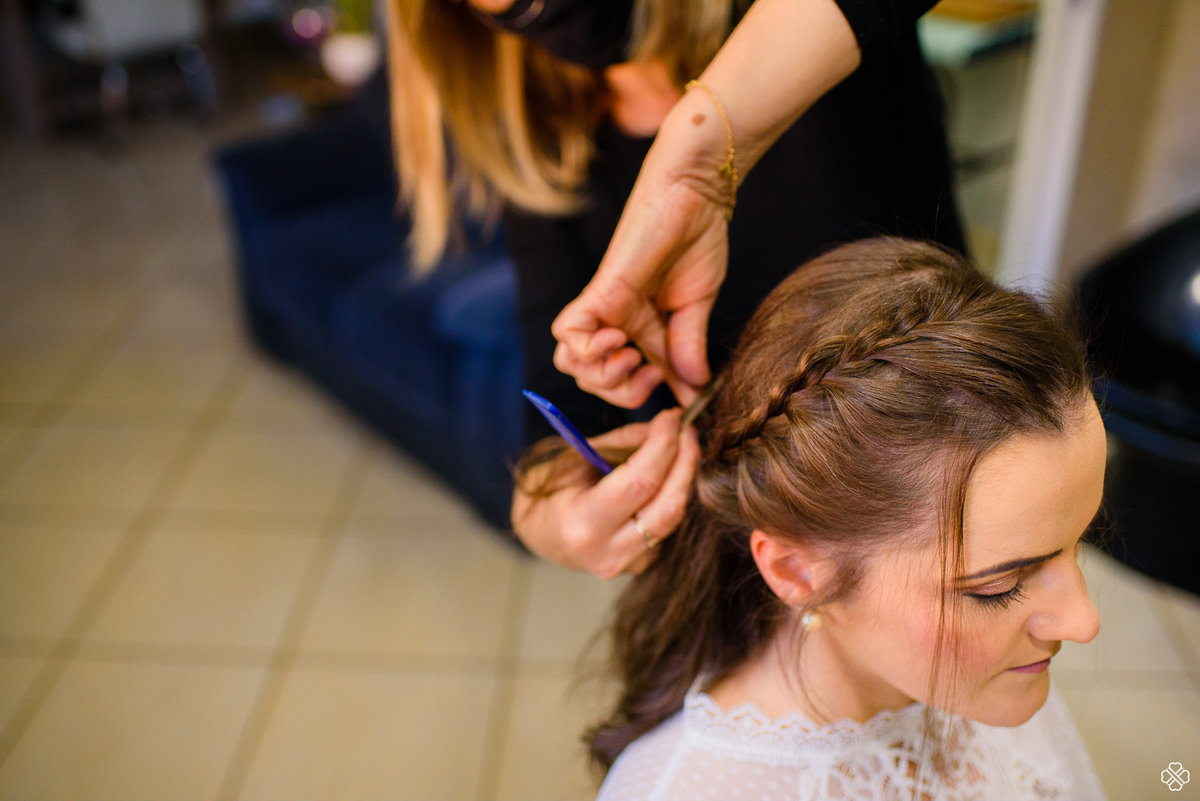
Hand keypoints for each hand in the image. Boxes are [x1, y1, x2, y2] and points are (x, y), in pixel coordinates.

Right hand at [512, 409, 700, 578]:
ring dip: (685, 477)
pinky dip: (674, 494)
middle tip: (688, 429)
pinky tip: (672, 473)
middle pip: (668, 505)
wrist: (543, 534)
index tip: (671, 418)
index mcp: (583, 524)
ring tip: (684, 444)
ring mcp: (628, 564)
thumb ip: (623, 443)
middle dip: (685, 461)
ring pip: (674, 517)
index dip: (662, 446)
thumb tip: (666, 426)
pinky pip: (668, 525)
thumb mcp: (577, 457)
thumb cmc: (555, 490)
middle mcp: (608, 552)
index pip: (638, 483)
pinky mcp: (642, 566)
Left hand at [550, 0, 860, 409]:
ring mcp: (603, 309)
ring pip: (571, 364)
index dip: (646, 397)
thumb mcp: (697, 309)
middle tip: (652, 375)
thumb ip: (689, 349)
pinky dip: (588, 348)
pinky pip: (568, 333)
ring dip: (602, 376)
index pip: (625, 381)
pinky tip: (619, 339)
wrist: (696, 197)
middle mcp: (614, 323)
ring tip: (632, 357)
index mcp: (638, 329)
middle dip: (621, 393)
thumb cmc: (697, 241)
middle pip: (591, 381)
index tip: (679, 396)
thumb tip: (695, 392)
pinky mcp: (599, 291)